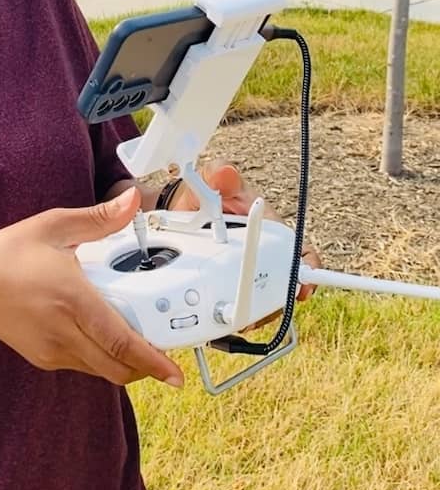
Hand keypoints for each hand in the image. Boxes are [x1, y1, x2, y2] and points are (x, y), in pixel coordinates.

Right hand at [0, 187, 183, 388]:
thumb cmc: (7, 254)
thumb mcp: (54, 226)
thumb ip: (100, 218)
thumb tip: (133, 200)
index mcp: (73, 299)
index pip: (121, 341)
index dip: (152, 360)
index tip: (174, 372)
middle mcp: (65, 332)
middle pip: (118, 367)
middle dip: (146, 366)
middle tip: (162, 351)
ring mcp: (53, 350)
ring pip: (102, 369)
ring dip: (122, 360)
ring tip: (131, 332)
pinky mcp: (44, 358)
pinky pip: (83, 365)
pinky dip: (99, 355)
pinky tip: (97, 328)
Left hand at [172, 158, 321, 308]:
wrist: (182, 209)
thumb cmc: (207, 194)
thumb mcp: (211, 181)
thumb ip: (218, 175)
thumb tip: (226, 173)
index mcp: (269, 228)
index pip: (301, 252)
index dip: (307, 271)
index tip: (303, 288)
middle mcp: (264, 254)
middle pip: (283, 287)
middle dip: (273, 302)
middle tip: (254, 309)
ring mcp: (248, 273)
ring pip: (261, 303)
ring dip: (250, 312)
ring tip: (232, 311)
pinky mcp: (230, 288)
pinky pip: (239, 308)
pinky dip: (232, 314)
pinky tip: (219, 315)